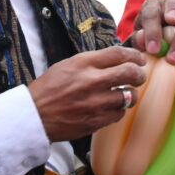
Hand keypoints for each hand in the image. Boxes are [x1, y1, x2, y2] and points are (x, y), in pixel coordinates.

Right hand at [27, 46, 147, 141]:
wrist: (34, 115)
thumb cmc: (49, 89)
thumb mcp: (67, 65)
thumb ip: (92, 62)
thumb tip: (116, 60)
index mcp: (83, 63)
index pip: (119, 53)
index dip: (134, 55)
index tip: (139, 59)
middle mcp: (91, 81)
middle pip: (130, 73)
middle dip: (139, 74)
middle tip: (139, 76)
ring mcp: (95, 103)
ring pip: (129, 96)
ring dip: (130, 94)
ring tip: (124, 94)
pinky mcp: (95, 121)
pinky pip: (119, 114)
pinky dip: (118, 110)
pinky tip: (110, 108)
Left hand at [130, 0, 174, 64]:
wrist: (161, 44)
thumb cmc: (147, 40)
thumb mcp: (138, 40)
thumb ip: (138, 39)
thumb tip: (142, 39)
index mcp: (152, 3)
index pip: (151, 10)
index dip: (152, 29)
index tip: (153, 49)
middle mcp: (171, 1)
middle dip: (172, 14)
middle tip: (169, 34)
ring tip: (174, 58)